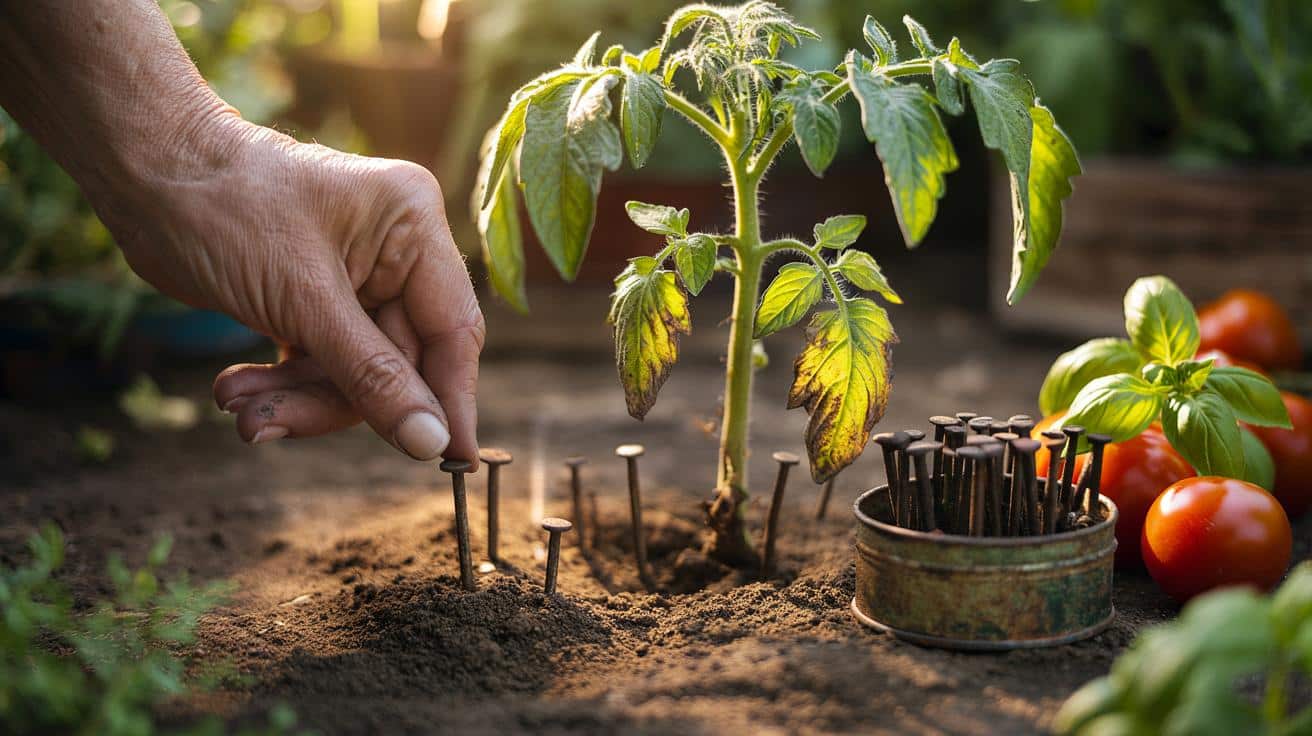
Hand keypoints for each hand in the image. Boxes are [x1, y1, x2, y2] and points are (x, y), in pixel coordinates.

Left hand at [108, 115, 483, 462]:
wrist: (141, 173)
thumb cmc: (225, 208)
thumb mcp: (302, 300)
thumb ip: (372, 375)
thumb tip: (430, 442)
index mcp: (412, 226)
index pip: (452, 330)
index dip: (449, 400)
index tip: (453, 460)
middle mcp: (396, 252)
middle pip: (398, 363)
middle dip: (332, 400)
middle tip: (269, 425)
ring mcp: (357, 278)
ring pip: (356, 372)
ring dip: (296, 398)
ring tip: (240, 410)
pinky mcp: (317, 300)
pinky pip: (322, 364)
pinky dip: (281, 385)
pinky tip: (235, 391)